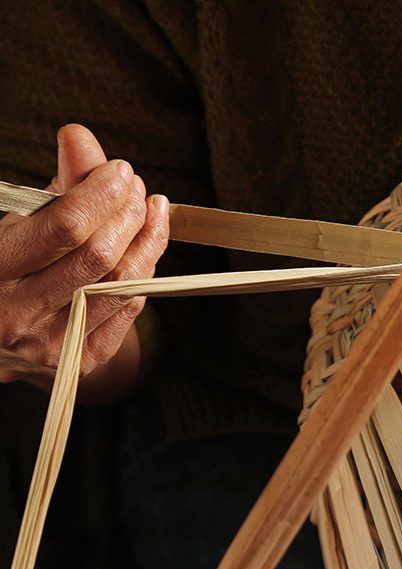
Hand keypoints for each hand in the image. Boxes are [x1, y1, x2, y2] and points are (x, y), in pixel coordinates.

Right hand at [0, 124, 168, 392]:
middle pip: (99, 257)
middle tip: (136, 187)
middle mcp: (18, 315)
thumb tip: (79, 136)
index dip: (100, 194)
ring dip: (146, 239)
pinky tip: (147, 243)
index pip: (63, 229)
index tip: (120, 170)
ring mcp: (51, 345)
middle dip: (127, 214)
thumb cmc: (4, 266)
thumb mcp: (15, 222)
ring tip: (151, 208)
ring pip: (121, 285)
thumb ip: (54, 186)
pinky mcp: (81, 362)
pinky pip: (128, 310)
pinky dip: (145, 271)